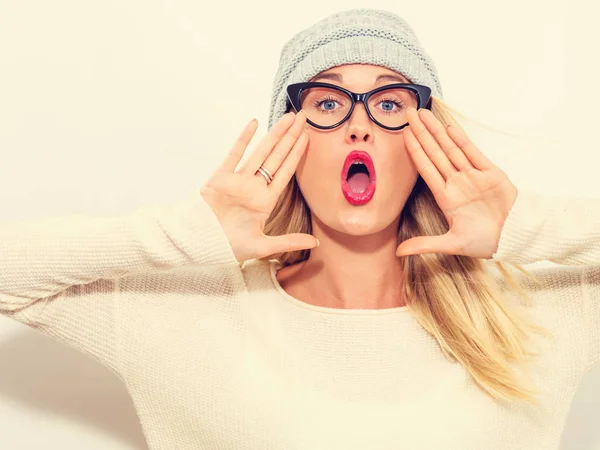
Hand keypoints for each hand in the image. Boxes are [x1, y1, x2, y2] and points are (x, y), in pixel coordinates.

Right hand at [200, 110, 317, 263]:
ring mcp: (238, 180)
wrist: (201, 244)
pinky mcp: (221, 177)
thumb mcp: (264, 246)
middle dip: (290, 137)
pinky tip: (255, 123)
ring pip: (260, 152)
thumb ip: (289, 242)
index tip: (307, 137)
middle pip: (277, 157)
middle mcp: (254, 187)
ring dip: (274, 134)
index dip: (297, 154)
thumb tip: (316, 242)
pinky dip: (244, 139)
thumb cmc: (229, 247)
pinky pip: (234, 154)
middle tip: (303, 117)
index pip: (286, 172)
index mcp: (265, 201)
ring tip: (287, 117)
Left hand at [395, 107, 517, 258]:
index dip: (414, 151)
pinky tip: (450, 128)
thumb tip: (398, 252)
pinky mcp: (491, 173)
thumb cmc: (485, 241)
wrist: (515, 237)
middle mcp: (456, 183)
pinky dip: (462, 141)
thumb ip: (425, 245)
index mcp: (446, 197)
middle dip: (422, 133)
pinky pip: (474, 154)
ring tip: (425, 115)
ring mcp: (473, 176)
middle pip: (435, 153)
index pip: (425, 169)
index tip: (403, 135)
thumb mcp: (452, 244)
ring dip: (438, 132)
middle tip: (408, 113)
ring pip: (452, 149)